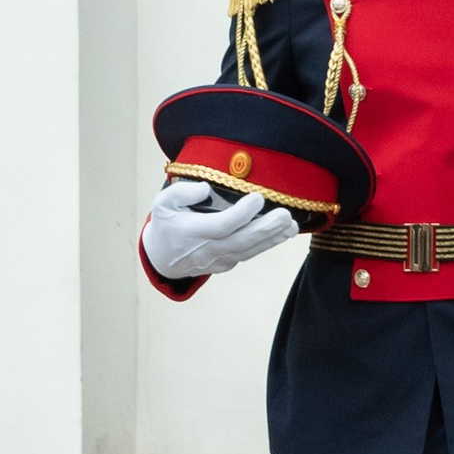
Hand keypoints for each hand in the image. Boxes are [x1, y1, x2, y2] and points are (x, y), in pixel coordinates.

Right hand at [144, 176, 300, 279]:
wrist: (162, 258)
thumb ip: (181, 193)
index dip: (241, 214)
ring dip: (272, 239)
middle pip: (240, 241)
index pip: (220, 226)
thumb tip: (205, 189)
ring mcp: (218, 259)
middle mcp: (207, 249)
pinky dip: (266, 245)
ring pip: (248, 251)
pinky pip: (248, 254)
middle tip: (286, 216)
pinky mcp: (226, 264)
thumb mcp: (162, 204)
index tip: (258, 198)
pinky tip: (283, 234)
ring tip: (291, 225)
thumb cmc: (166, 224)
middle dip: (265, 229)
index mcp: (192, 232)